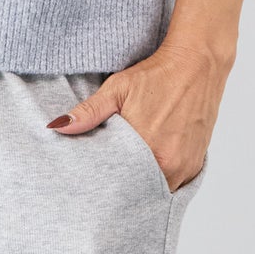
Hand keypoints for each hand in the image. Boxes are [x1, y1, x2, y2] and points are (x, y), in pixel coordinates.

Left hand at [46, 39, 233, 191]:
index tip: (96, 184)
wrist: (198, 62)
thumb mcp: (117, 89)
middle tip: (109, 179)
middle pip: (142, 191)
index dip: (109, 187)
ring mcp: (188, 165)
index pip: (123, 187)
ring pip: (160, 188)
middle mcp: (173, 165)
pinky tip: (150, 163)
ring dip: (145, 183)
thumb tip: (56, 126)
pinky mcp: (197, 160)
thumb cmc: (158, 74)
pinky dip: (162, 176)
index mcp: (151, 153)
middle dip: (126, 188)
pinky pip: (176, 181)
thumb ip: (89, 112)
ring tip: (129, 170)